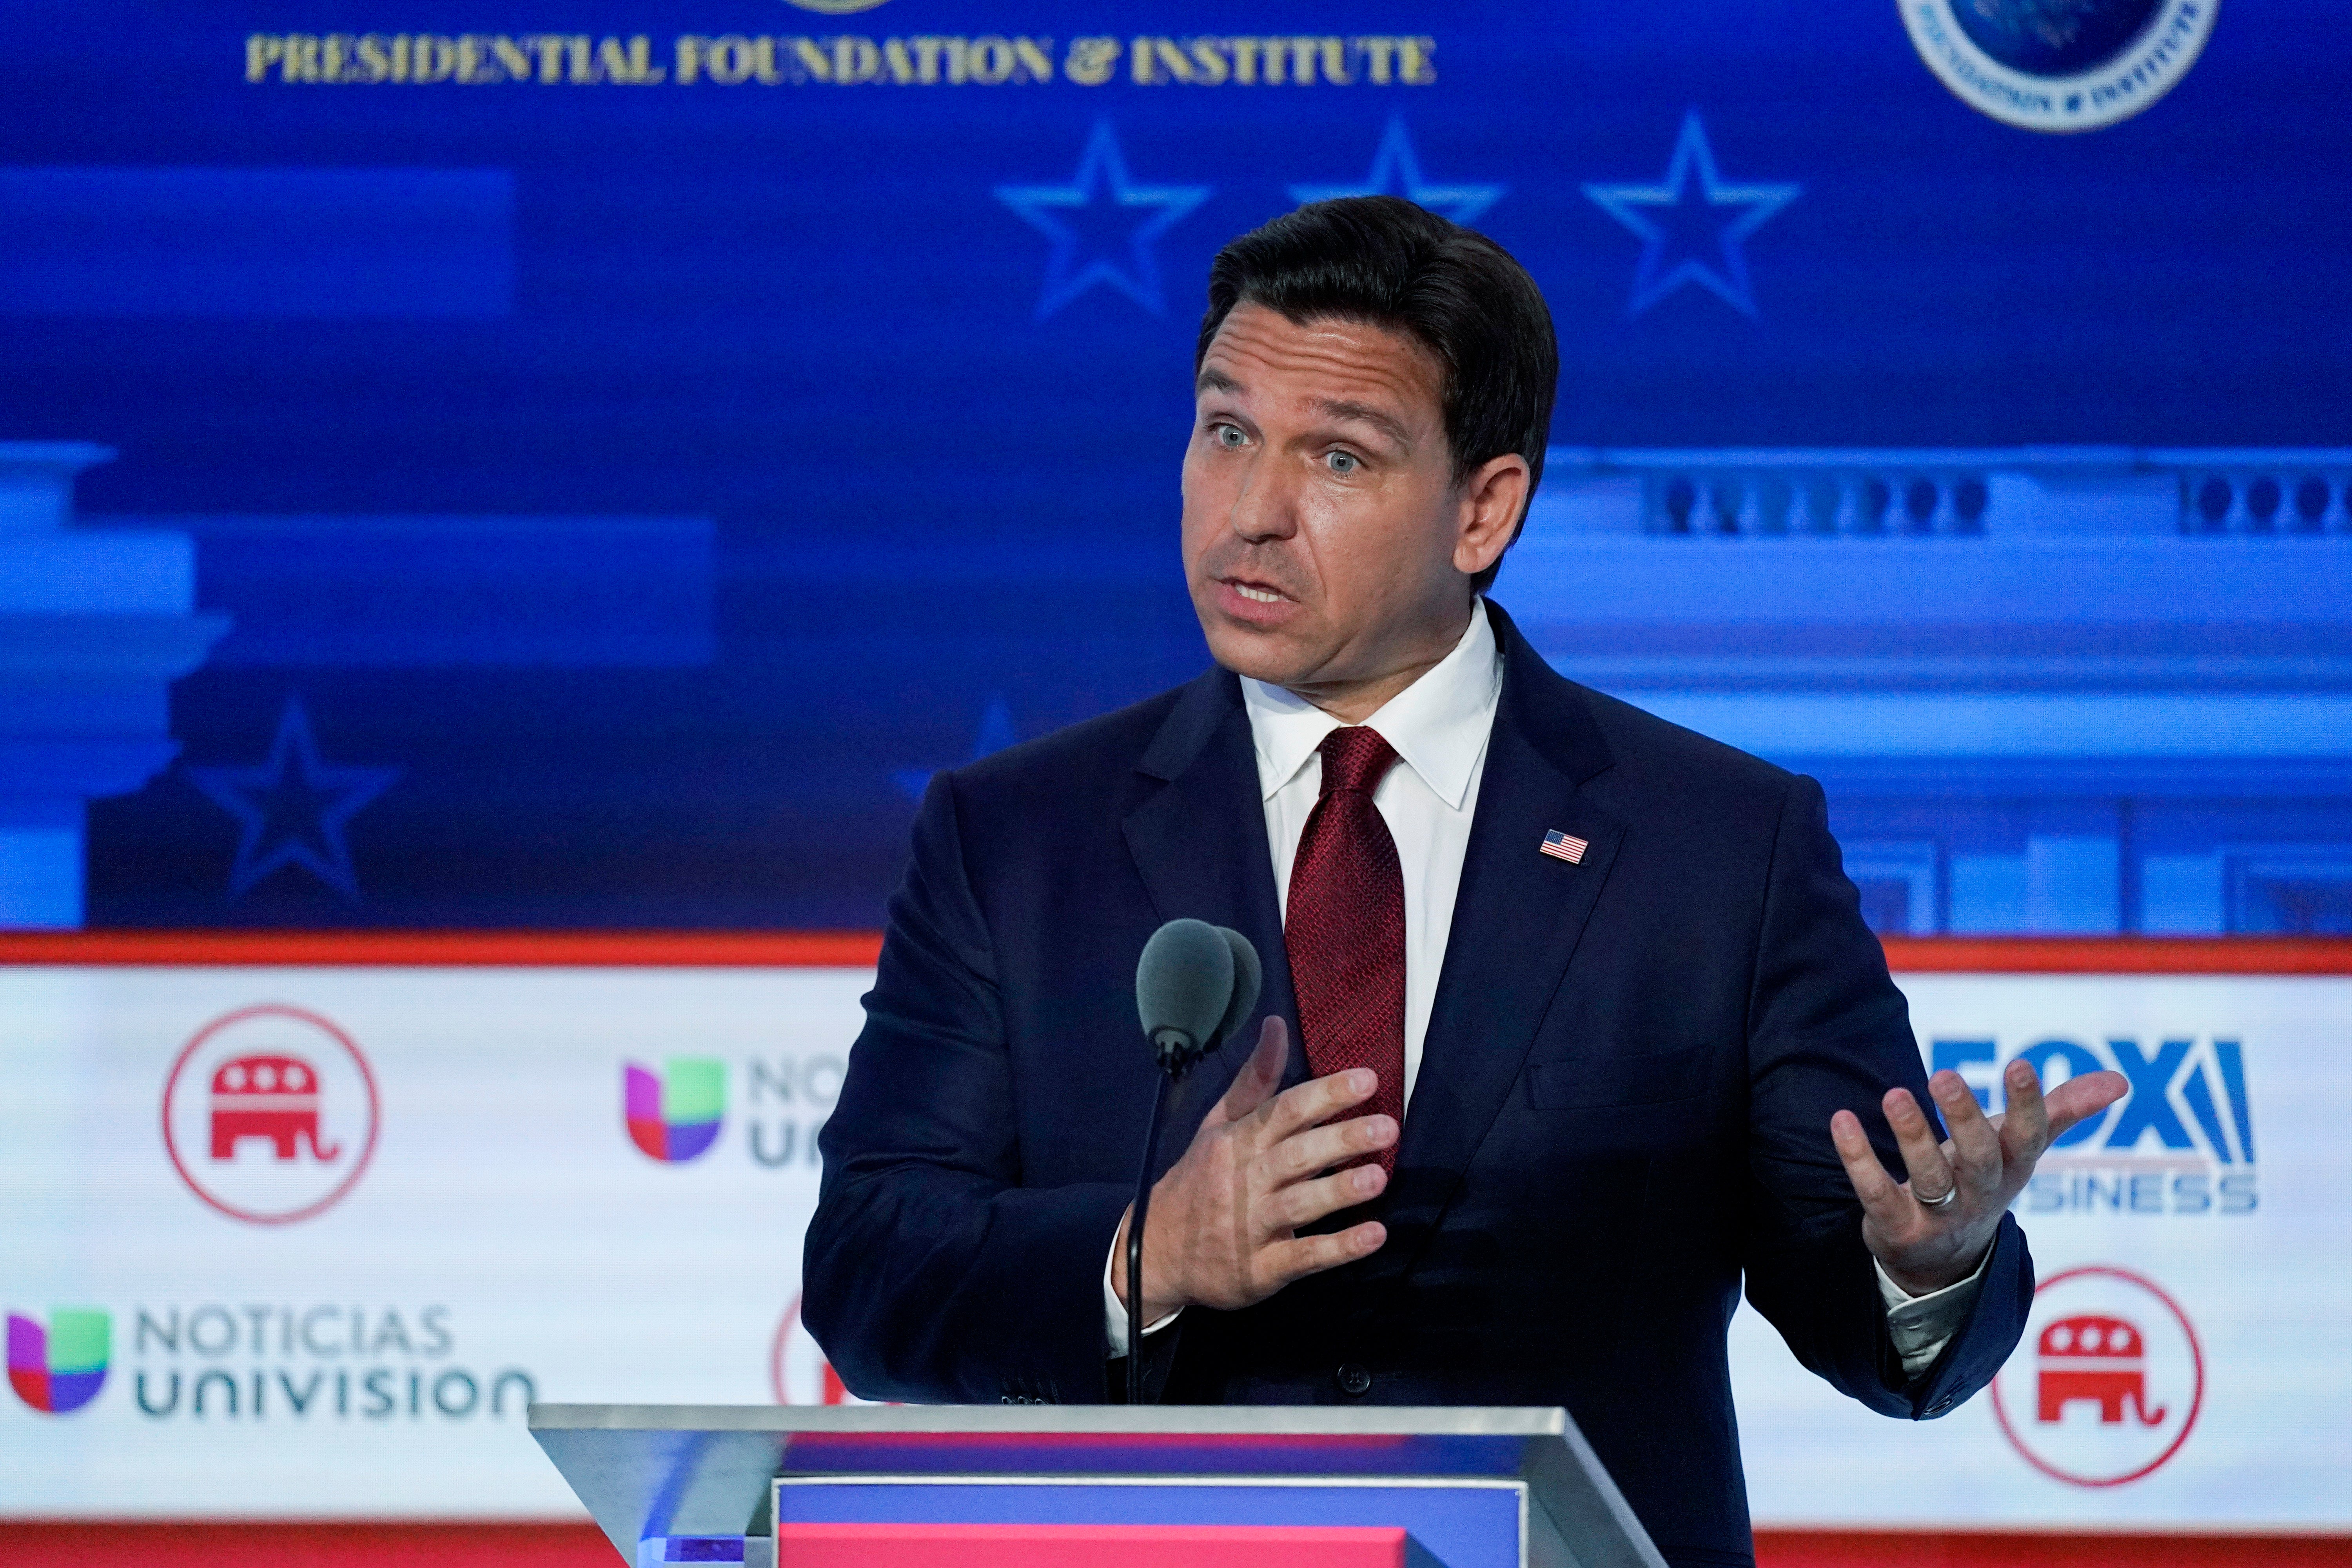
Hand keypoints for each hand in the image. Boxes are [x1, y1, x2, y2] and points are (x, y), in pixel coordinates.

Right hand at [1110, 1016, 1395, 1322]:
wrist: (1155, 1252)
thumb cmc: (1199, 1180)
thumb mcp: (1218, 1126)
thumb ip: (1254, 1080)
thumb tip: (1277, 1025)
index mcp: (1237, 1142)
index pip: (1283, 1111)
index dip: (1325, 1094)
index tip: (1368, 1080)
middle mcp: (1243, 1181)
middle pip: (1295, 1155)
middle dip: (1341, 1139)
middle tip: (1387, 1128)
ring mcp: (1250, 1227)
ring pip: (1298, 1204)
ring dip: (1338, 1191)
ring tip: (1378, 1177)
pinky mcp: (1260, 1270)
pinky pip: (1302, 1257)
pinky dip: (1337, 1248)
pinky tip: (1373, 1235)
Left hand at [1831, 1059, 2127, 1295]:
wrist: (1944, 1262)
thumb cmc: (1982, 1181)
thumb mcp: (2021, 1149)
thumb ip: (2062, 1111)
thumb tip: (2120, 1080)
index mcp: (2012, 1168)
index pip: (2028, 1137)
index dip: (2027, 1105)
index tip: (2021, 1065)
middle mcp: (1978, 1194)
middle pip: (1978, 1159)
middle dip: (1964, 1119)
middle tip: (1941, 1076)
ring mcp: (1938, 1216)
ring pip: (1928, 1179)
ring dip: (1911, 1136)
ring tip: (1893, 1094)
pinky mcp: (1895, 1227)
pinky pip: (1875, 1193)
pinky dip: (1858, 1158)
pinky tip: (1841, 1120)